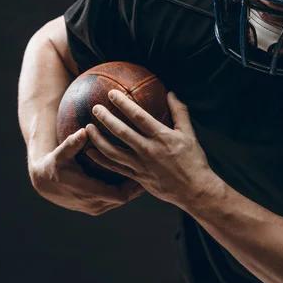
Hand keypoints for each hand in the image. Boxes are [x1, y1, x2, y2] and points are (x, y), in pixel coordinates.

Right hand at [29, 128, 143, 215]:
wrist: (43, 182)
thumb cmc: (54, 164)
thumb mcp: (61, 154)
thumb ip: (72, 144)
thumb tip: (83, 131)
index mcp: (89, 192)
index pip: (120, 194)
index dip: (134, 185)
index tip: (145, 171)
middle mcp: (93, 205)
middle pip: (124, 198)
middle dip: (136, 186)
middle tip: (150, 170)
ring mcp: (94, 208)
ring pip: (120, 200)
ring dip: (131, 189)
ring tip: (145, 173)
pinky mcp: (94, 208)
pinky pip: (114, 201)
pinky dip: (123, 191)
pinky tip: (132, 178)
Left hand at [85, 90, 220, 208]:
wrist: (194, 189)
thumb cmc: (193, 160)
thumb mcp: (189, 133)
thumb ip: (179, 112)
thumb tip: (171, 93)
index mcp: (161, 137)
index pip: (138, 116)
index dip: (123, 104)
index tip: (111, 93)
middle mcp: (148, 150)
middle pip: (121, 132)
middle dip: (105, 118)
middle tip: (94, 108)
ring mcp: (141, 165)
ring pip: (113, 151)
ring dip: (98, 139)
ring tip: (88, 128)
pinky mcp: (137, 177)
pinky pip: (115, 167)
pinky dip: (101, 160)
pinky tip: (90, 152)